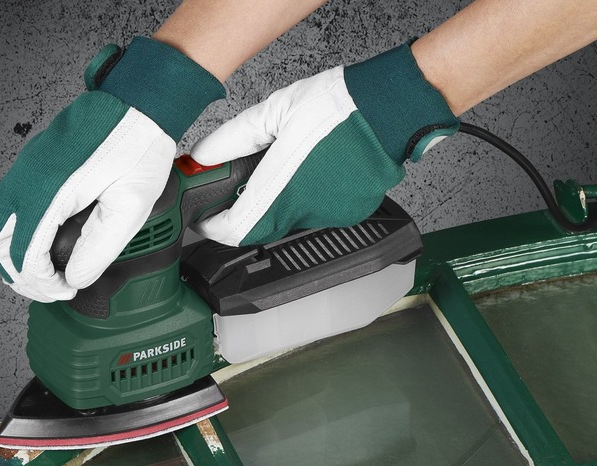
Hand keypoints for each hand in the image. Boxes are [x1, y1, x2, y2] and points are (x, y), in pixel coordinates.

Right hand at [0, 38, 223, 300]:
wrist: (137, 104)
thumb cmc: (137, 146)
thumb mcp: (131, 205)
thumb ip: (101, 246)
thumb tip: (76, 278)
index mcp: (50, 190)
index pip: (25, 253)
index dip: (41, 282)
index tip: (63, 291)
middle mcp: (28, 178)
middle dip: (20, 275)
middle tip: (48, 290)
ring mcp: (25, 168)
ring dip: (10, 255)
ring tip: (40, 274)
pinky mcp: (31, 165)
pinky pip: (3, 204)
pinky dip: (12, 233)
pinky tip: (36, 243)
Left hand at [190, 43, 457, 245]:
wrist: (392, 108)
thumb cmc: (339, 106)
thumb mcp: (275, 112)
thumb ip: (233, 139)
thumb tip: (204, 156)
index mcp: (283, 188)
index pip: (236, 228)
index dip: (214, 228)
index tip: (205, 221)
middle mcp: (306, 210)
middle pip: (261, 227)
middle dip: (245, 213)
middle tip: (239, 191)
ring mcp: (330, 215)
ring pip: (291, 219)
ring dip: (280, 203)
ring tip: (287, 168)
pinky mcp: (350, 213)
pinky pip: (318, 213)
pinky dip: (308, 199)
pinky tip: (315, 173)